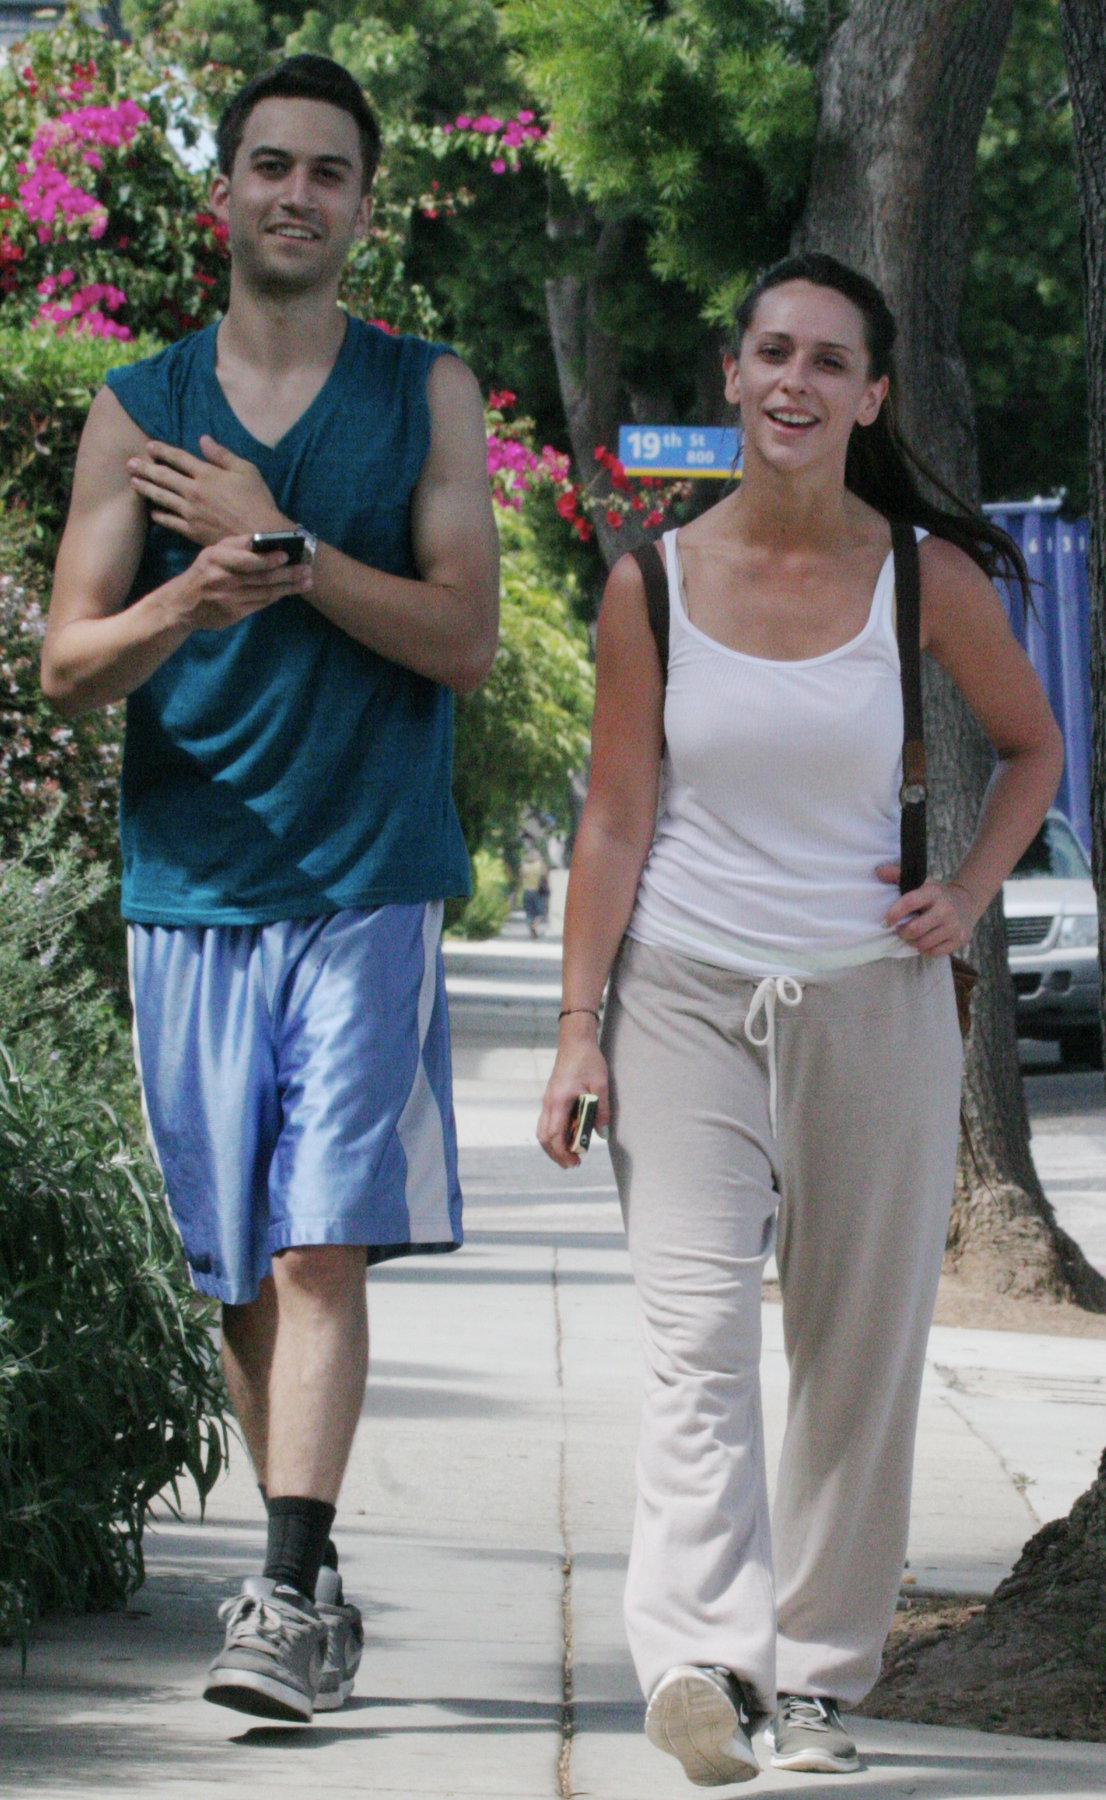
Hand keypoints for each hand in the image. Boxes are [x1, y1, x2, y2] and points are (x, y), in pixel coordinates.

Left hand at [127, 434, 285, 545]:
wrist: (261, 535)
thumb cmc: (257, 500)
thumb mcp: (246, 470)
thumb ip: (222, 455)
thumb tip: (203, 439)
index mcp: (207, 474)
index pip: (178, 458)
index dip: (162, 451)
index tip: (149, 446)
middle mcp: (194, 491)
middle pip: (163, 476)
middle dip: (145, 468)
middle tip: (129, 463)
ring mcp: (191, 512)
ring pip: (162, 497)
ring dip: (146, 489)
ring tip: (133, 482)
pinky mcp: (192, 530)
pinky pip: (170, 521)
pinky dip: (159, 516)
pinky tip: (152, 512)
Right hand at [165, 534, 311, 632]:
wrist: (183, 604)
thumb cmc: (204, 572)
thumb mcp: (212, 553)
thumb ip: (237, 545)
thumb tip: (265, 539)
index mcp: (215, 558)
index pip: (246, 559)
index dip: (268, 559)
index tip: (286, 555)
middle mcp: (221, 579)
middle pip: (261, 577)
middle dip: (287, 574)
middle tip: (307, 570)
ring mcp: (228, 598)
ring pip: (264, 592)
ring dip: (288, 587)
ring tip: (307, 581)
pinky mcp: (233, 614)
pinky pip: (260, 603)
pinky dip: (276, 597)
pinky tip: (289, 591)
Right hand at [537, 1019, 610, 1169]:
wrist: (575, 1041)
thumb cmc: (588, 1060)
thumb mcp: (600, 1086)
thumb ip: (601, 1111)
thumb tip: (602, 1134)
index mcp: (559, 1101)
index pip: (555, 1134)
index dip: (562, 1152)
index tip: (575, 1162)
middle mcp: (549, 1102)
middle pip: (544, 1137)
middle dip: (556, 1154)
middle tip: (573, 1164)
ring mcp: (548, 1100)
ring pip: (543, 1130)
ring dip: (554, 1145)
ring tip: (570, 1154)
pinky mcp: (551, 1097)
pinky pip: (547, 1122)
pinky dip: (554, 1134)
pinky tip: (568, 1137)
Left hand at [877, 862, 979, 955]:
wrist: (967, 902)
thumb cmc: (935, 895)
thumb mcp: (920, 882)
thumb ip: (898, 875)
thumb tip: (878, 871)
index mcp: (933, 892)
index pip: (909, 902)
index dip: (894, 914)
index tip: (885, 922)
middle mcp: (945, 909)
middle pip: (914, 929)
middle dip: (902, 932)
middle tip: (900, 930)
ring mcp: (954, 925)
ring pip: (923, 944)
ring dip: (912, 942)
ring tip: (912, 936)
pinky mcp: (960, 939)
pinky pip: (934, 953)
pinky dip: (925, 950)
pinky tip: (925, 942)